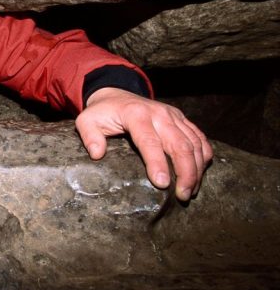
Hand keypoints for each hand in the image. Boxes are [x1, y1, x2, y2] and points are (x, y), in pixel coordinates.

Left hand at [75, 87, 212, 200]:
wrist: (117, 94)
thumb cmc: (102, 113)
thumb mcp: (86, 121)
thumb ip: (89, 136)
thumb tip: (98, 155)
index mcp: (136, 115)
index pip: (150, 141)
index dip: (157, 163)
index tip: (162, 184)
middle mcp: (159, 114)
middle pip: (180, 145)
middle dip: (185, 172)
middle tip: (183, 196)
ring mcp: (174, 116)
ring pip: (194, 143)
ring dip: (196, 169)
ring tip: (190, 191)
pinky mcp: (182, 119)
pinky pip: (200, 138)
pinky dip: (203, 156)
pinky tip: (200, 174)